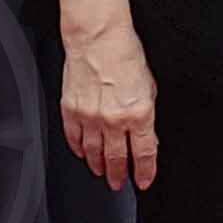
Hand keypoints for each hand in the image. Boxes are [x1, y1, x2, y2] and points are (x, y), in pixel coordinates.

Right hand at [59, 18, 158, 190]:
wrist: (99, 39)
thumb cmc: (126, 55)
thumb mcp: (150, 87)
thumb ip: (147, 115)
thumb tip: (147, 136)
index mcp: (139, 114)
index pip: (144, 153)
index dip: (145, 172)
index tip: (144, 181)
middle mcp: (113, 120)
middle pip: (117, 159)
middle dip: (119, 175)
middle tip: (118, 184)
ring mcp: (90, 118)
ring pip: (94, 153)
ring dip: (98, 166)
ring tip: (101, 172)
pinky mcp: (71, 111)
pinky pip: (74, 138)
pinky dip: (78, 149)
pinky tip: (82, 153)